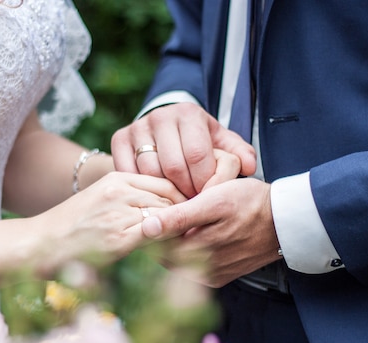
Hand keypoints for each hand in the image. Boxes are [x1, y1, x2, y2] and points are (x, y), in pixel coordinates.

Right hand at [34, 172, 185, 271]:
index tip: (191, 213)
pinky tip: (172, 252)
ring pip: (167, 215)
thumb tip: (163, 208)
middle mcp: (120, 191)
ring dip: (180, 228)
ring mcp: (120, 213)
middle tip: (196, 229)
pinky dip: (169, 242)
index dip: (183, 198)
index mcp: (117, 179)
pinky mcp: (119, 238)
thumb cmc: (71, 225)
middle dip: (187, 213)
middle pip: (170, 197)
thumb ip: (130, 199)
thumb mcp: (100, 200)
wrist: (40, 243)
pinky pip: (157, 235)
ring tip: (188, 241)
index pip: (165, 182)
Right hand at [111, 102, 256, 197]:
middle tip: (191, 204)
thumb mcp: (220, 144)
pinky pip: (127, 171)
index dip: (203, 181)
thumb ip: (238, 154)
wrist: (166, 129)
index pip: (197, 154)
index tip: (207, 196)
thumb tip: (249, 167)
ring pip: (149, 172)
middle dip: (184, 191)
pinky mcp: (119, 138)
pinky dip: (140, 188)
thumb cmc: (198, 141)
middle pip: (172, 166)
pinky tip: (154, 196)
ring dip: (163, 193)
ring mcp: (137, 127)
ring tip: (175, 203)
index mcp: (189, 114)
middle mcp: (161, 116)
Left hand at [140, 178, 280, 287]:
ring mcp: (211, 276)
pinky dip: (189, 252)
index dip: (150, 228)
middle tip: (167, 212)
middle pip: (163, 256)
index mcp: (193, 253)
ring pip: (178, 262)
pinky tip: (197, 234)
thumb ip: (178, 217)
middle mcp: (199, 272)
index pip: (152, 247)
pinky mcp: (221, 277)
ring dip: (174, 245)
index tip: (153, 210)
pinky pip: (194, 268)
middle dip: (160, 238)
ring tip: (183, 221)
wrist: (286, 220)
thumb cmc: (250, 203)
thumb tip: (147, 228)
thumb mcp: (213, 202)